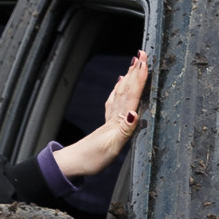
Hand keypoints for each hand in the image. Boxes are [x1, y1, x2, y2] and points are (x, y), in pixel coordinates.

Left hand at [48, 50, 150, 182]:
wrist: (74, 164)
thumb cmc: (92, 159)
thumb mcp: (111, 148)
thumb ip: (125, 130)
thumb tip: (135, 113)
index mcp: (118, 122)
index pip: (131, 96)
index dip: (139, 79)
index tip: (145, 62)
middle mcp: (115, 117)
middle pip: (126, 90)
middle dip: (135, 72)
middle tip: (142, 54)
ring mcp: (110, 120)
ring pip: (122, 93)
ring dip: (129, 78)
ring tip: (134, 63)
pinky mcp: (108, 125)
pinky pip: (115, 102)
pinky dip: (120, 90)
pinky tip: (120, 83)